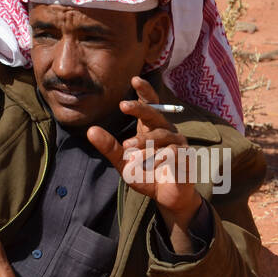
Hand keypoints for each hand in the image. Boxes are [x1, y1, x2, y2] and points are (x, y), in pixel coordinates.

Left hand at [87, 76, 202, 233]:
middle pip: (155, 113)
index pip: (150, 104)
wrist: (167, 197)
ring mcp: (178, 143)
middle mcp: (167, 131)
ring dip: (144, 141)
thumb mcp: (123, 163)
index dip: (145, 91)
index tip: (134, 79)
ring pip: (161, 134)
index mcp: (152, 128)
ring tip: (129, 151)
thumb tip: (90, 130)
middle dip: (139, 108)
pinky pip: (173, 152)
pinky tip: (152, 164)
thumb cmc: (146, 175)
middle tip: (123, 105)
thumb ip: (109, 147)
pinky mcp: (186, 156)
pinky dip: (159, 157)